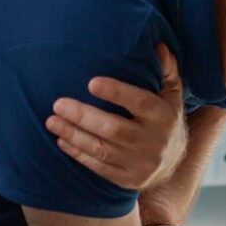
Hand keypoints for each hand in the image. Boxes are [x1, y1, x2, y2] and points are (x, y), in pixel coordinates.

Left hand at [47, 44, 185, 189]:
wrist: (173, 163)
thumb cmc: (165, 117)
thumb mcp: (172, 93)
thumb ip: (166, 69)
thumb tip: (158, 45)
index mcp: (164, 116)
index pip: (140, 102)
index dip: (116, 93)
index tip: (91, 82)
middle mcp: (153, 141)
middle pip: (114, 129)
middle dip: (84, 116)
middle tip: (58, 103)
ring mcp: (140, 164)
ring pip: (102, 150)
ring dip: (74, 135)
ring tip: (51, 121)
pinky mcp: (127, 180)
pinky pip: (99, 167)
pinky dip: (78, 154)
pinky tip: (62, 140)